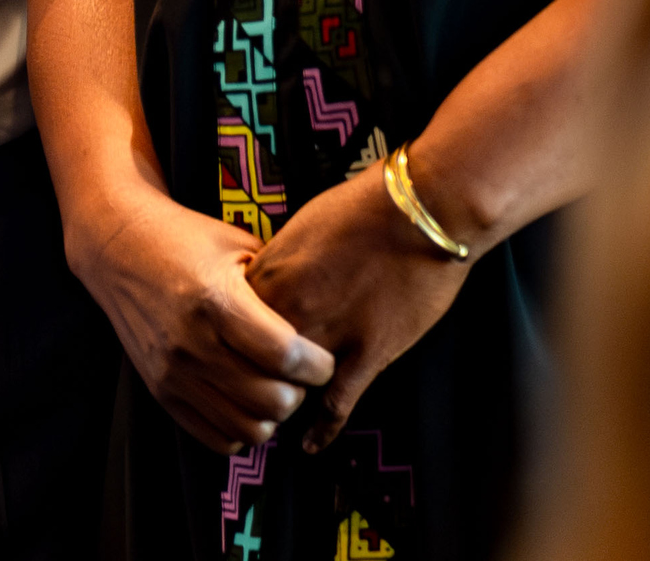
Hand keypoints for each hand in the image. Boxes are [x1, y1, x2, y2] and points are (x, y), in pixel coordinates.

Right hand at [68, 185, 335, 453]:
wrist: (117, 247)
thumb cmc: (184, 238)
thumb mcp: (237, 245)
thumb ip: (278, 284)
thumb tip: (325, 318)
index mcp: (216, 299)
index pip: (285, 355)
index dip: (317, 364)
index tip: (322, 358)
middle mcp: (192, 342)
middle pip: (272, 400)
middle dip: (300, 392)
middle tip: (300, 374)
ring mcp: (173, 373)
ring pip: (249, 429)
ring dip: (272, 415)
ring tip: (273, 387)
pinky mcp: (161, 391)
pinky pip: (217, 438)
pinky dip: (241, 428)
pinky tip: (245, 399)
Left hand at [245, 165, 474, 451]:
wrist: (420, 208)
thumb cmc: (365, 205)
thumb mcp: (302, 225)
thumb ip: (281, 262)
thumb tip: (271, 280)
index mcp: (270, 273)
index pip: (228, 321)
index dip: (229, 339)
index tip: (228, 351)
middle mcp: (290, 309)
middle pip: (248, 360)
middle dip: (246, 377)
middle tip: (246, 392)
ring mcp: (327, 335)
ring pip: (286, 387)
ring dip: (280, 402)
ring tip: (273, 417)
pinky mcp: (366, 354)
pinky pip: (335, 404)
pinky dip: (322, 428)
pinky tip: (311, 444)